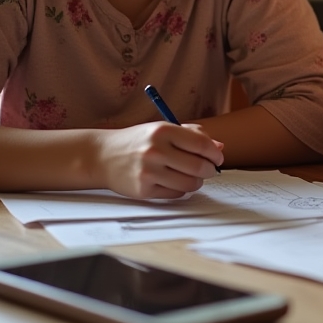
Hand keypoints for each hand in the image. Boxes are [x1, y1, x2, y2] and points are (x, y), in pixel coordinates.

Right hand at [94, 121, 223, 198]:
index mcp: (163, 131)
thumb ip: (192, 135)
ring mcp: (149, 172)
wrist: (103, 156)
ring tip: (193, 176)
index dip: (215, 154)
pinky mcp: (144, 190)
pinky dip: (182, 189)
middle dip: (210, 170)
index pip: (201, 144)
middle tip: (210, 170)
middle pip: (198, 166)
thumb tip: (219, 148)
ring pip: (190, 183)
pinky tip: (176, 181)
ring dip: (198, 182)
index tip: (218, 158)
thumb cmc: (138, 141)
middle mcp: (156, 150)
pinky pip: (176, 193)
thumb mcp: (162, 129)